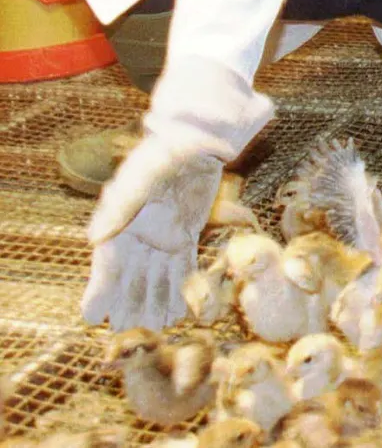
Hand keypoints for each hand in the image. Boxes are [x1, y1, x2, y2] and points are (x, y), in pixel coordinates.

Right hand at [83, 137, 222, 329]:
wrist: (196, 142)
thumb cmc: (162, 155)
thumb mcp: (140, 177)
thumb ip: (119, 207)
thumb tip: (94, 237)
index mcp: (119, 224)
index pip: (106, 265)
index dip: (99, 292)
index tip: (91, 318)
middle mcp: (137, 236)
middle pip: (131, 278)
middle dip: (129, 306)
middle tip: (128, 333)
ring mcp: (162, 237)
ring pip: (157, 278)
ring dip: (155, 303)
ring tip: (157, 330)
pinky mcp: (186, 234)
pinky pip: (181, 267)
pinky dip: (179, 288)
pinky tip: (179, 310)